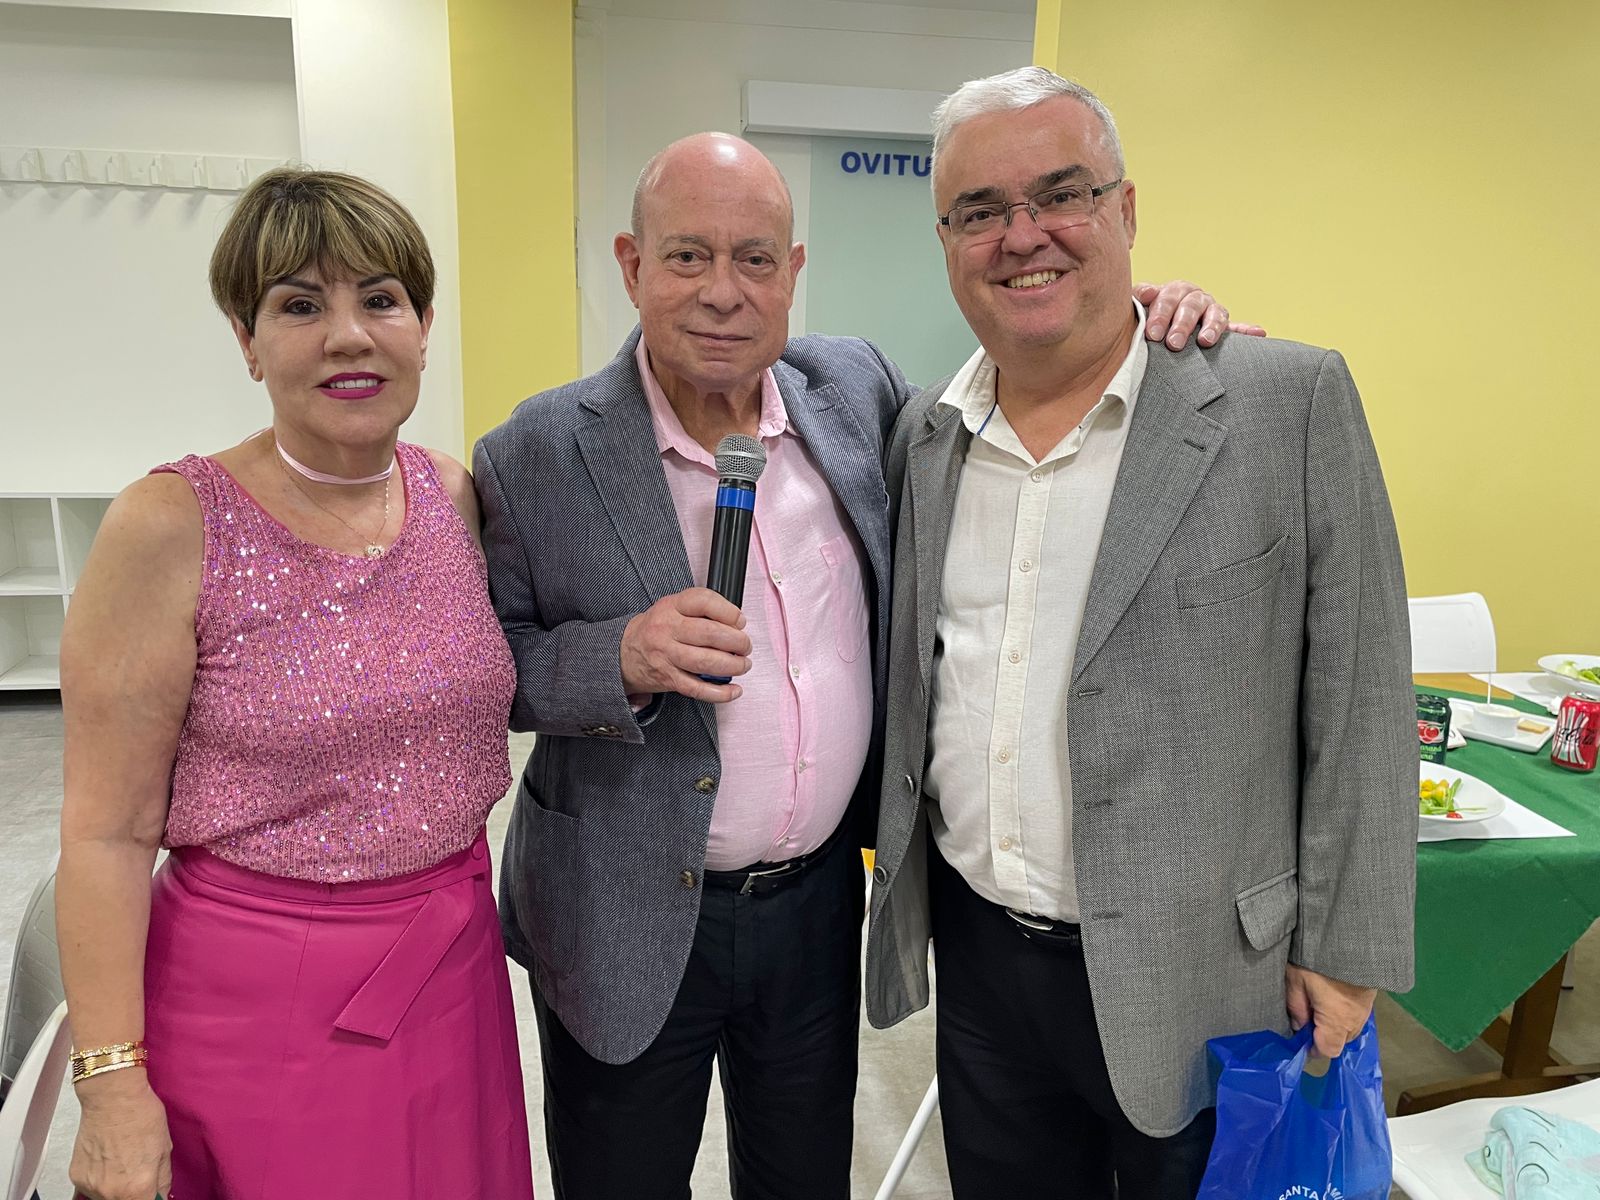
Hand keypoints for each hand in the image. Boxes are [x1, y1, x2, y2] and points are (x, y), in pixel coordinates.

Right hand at [69, 1071, 171, 1199]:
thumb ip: (162, 1179)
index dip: (151, 1198)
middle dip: (133, 1194)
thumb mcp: (165, 1149)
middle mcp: (111, 1192)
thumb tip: (161, 1194)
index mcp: (138, 1187)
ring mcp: (91, 1186)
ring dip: (115, 1190)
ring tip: (121, 1163)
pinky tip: (107, 1160)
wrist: (112, 1097)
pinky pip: (91, 1188)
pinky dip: (100, 1180)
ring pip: (106, 1199)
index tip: (151, 1192)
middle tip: (137, 1174)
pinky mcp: (76, 1178)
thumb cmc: (141, 1116)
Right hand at [621, 588, 751, 703]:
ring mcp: (666, 656)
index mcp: (671, 607)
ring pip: (705, 662)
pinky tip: (734, 690)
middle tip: (745, 646)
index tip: (740, 621)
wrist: (626, 651)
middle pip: (708, 634)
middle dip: (736, 641)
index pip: (703, 602)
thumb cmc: (657, 628)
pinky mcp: (669, 679)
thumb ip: (702, 609)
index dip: (729, 612)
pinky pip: (697, 688)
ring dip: (732, 665)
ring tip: (742, 664)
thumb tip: (736, 623)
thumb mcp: (674, 606)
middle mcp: (667, 630)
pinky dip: (720, 693)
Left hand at [1134, 280, 1266, 348]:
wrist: (1157, 332)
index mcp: (1175, 291)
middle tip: (1173, 344)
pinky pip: (1238, 328)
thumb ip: (1141, 298)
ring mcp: (1211, 312)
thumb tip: (1147, 292)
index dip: (1161, 314)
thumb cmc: (1147, 319)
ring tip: (1206, 341)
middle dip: (1182, 325)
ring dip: (1212, 327)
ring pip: (1215, 314)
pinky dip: (1248, 331)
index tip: (1153, 334)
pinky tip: (1259, 333)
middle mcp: (1195, 298)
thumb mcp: (1140, 307)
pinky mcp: (1223, 328)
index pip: (1169, 297)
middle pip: (1191, 306)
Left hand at [1285, 963, 1376, 1057]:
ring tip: (1318, 1004)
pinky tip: (1331, 998)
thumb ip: (1296, 1007)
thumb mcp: (1296, 980)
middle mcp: (1355, 1019)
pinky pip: (1356, 1016)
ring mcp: (1365, 1009)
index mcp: (1337, 1019)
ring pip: (1350, 1030)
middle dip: (1323, 1036)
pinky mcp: (1370, 998)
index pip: (1328, 1050)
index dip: (1312, 1049)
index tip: (1301, 1038)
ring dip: (1334, 1025)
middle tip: (1307, 1016)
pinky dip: (1344, 1014)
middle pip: (1340, 1042)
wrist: (1351, 935)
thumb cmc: (1317, 958)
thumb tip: (1298, 1027)